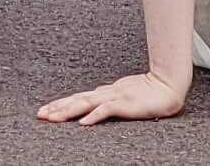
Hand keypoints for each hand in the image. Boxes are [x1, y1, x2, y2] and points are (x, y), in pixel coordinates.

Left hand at [37, 70, 188, 126]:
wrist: (170, 86)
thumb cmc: (150, 92)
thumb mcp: (124, 95)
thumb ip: (109, 98)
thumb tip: (93, 102)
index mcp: (106, 92)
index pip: (78, 98)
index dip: (60, 104)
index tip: (44, 110)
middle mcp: (106, 93)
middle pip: (76, 100)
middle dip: (57, 108)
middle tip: (39, 115)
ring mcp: (115, 97)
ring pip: (86, 103)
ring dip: (68, 111)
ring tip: (53, 118)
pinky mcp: (125, 103)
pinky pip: (106, 110)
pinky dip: (94, 116)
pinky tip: (83, 123)